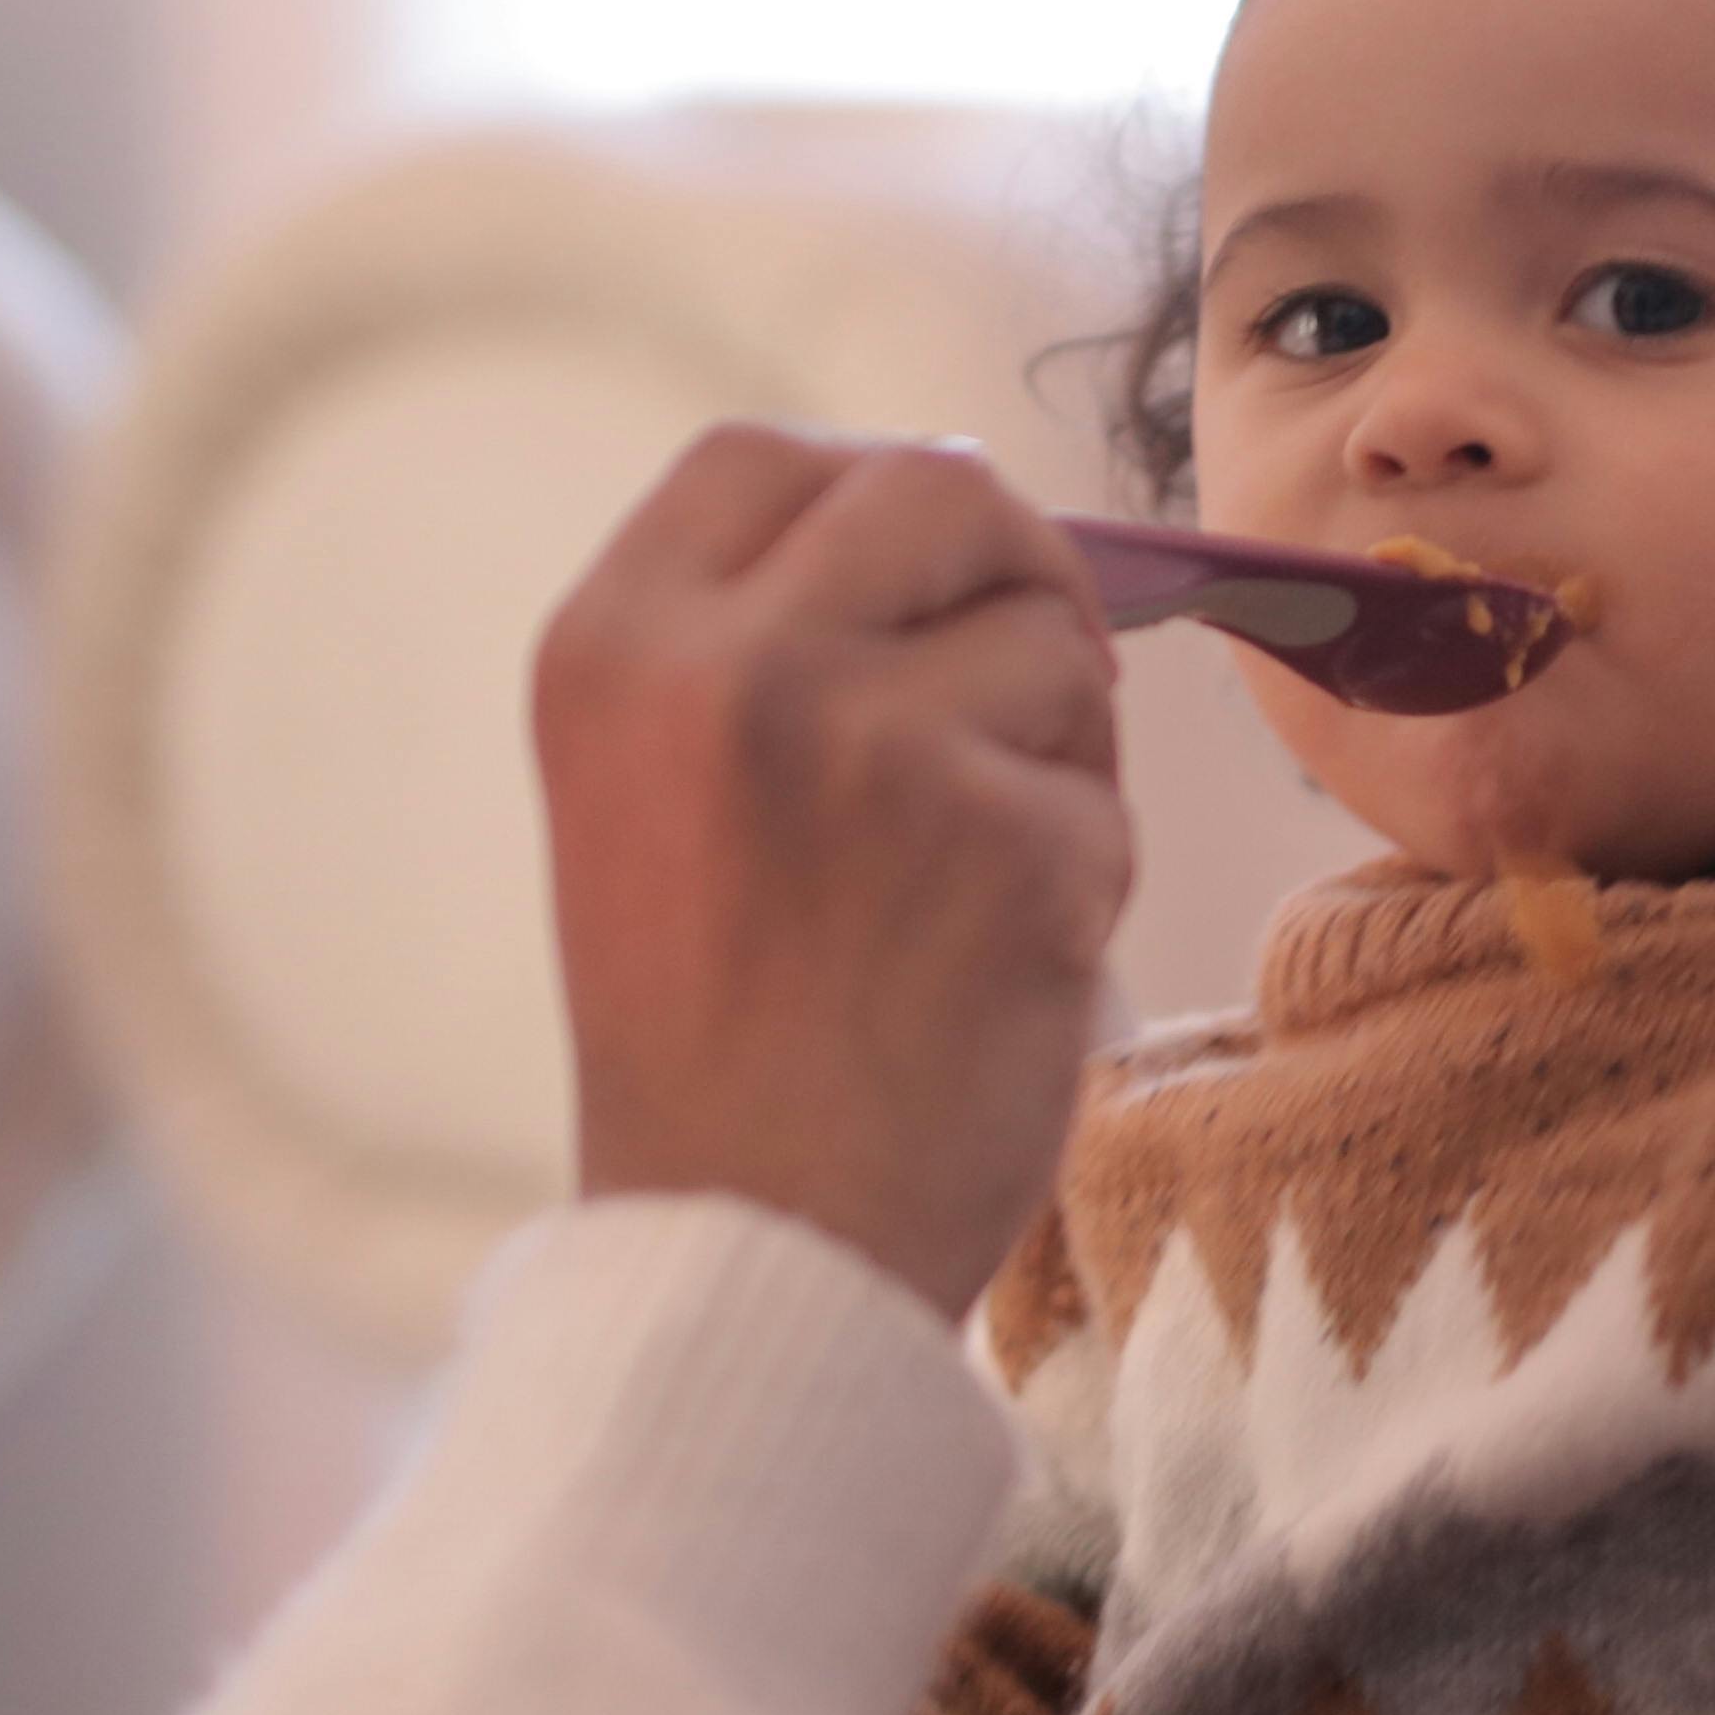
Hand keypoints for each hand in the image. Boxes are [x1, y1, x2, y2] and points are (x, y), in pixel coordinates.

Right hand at [526, 427, 1128, 1310]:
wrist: (754, 1257)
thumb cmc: (718, 1044)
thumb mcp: (652, 799)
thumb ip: (754, 645)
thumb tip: (962, 500)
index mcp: (611, 650)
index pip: (756, 457)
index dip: (861, 490)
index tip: (922, 563)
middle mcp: (730, 667)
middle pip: (931, 492)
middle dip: (1010, 567)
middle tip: (1026, 677)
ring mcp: (875, 746)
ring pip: (1050, 648)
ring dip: (1053, 754)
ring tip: (958, 889)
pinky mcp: (1009, 841)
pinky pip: (1103, 799)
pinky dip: (1080, 879)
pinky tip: (989, 972)